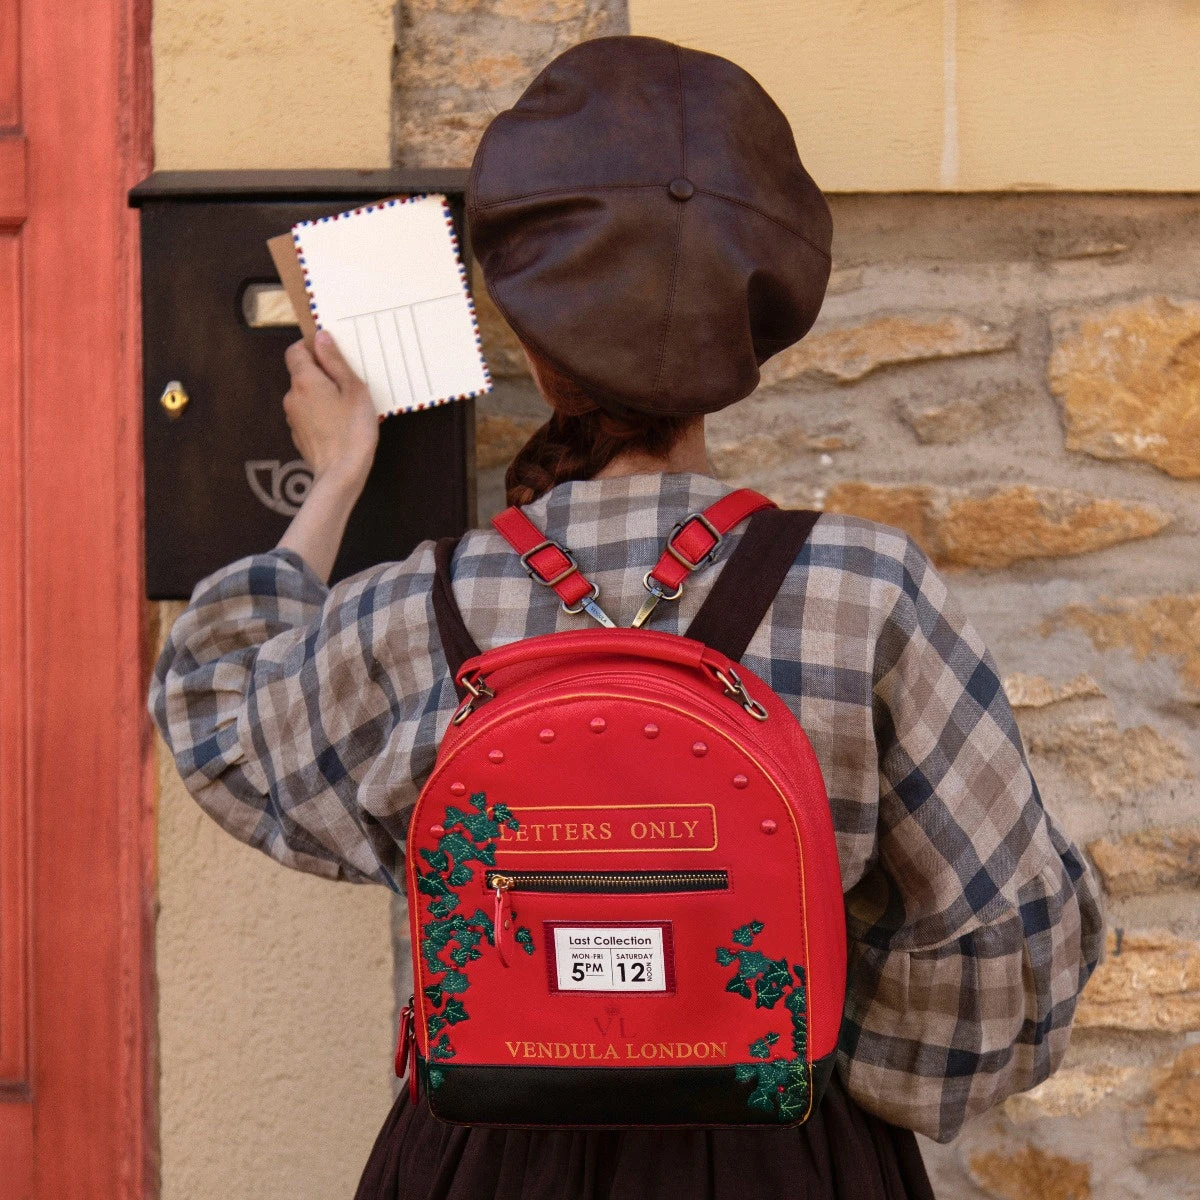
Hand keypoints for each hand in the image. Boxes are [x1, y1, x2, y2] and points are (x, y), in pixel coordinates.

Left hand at [283, 331, 378, 489]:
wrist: (341, 474)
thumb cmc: (353, 431)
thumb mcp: (354, 390)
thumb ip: (336, 362)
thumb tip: (322, 338)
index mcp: (305, 380)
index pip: (295, 350)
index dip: (311, 347)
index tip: (331, 353)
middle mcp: (292, 396)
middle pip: (302, 374)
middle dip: (322, 374)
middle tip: (348, 383)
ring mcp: (293, 417)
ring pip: (306, 395)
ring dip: (323, 395)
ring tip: (347, 407)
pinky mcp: (299, 434)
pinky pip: (308, 415)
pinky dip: (321, 414)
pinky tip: (340, 425)